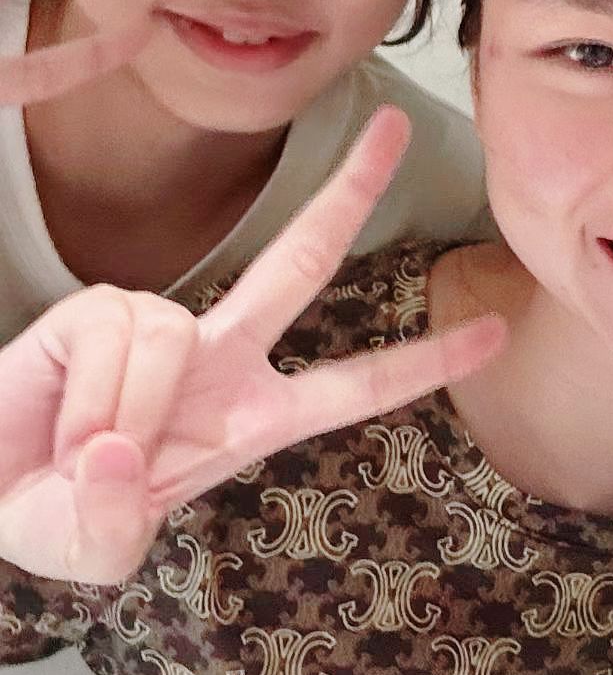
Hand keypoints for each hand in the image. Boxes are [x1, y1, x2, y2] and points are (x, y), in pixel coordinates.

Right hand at [0, 106, 503, 583]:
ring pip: (170, 338)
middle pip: (302, 260)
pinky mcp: (95, 307)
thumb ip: (116, 524)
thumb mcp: (98, 547)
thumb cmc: (54, 512)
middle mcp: (218, 357)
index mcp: (251, 417)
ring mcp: (159, 326)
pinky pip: (114, 334)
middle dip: (350, 190)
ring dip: (120, 417)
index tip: (495, 332)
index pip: (355, 387)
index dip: (424, 363)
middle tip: (399, 127)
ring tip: (86, 450)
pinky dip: (85, 395)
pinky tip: (62, 417)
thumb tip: (121, 452)